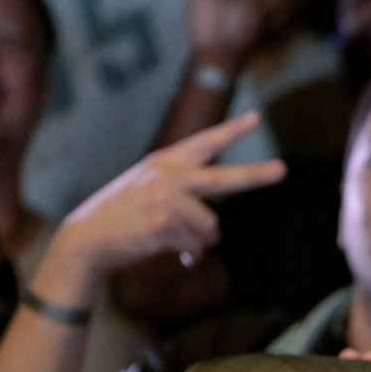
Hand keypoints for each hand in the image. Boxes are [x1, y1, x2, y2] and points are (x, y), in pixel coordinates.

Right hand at [43, 114, 285, 284]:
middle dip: (256, 175)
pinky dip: (190, 254)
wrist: (87, 239)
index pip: (205, 141)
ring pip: (211, 227)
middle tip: (283, 170)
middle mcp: (168, 176)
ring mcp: (166, 199)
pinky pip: (197, 244)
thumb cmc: (121, 218)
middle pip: (225, 178)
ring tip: (177, 241)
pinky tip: (174, 253)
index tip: (258, 117)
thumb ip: (181, 195)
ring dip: (201, 241)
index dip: (233, 130)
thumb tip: (214, 230)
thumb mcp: (147, 191)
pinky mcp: (164, 224)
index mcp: (165, 162)